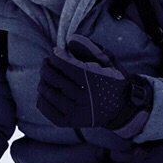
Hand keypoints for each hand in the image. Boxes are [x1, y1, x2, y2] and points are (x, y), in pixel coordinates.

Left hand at [36, 35, 151, 132]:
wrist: (121, 108)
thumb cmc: (112, 80)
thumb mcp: (108, 60)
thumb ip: (90, 48)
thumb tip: (70, 40)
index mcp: (93, 80)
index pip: (64, 64)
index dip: (55, 55)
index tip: (56, 52)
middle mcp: (84, 98)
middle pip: (52, 78)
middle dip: (46, 66)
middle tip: (47, 62)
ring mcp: (75, 112)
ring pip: (47, 93)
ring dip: (43, 81)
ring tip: (47, 76)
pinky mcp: (70, 122)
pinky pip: (46, 109)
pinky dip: (41, 97)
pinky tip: (46, 90)